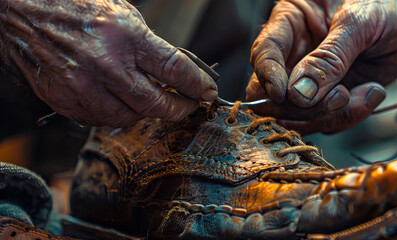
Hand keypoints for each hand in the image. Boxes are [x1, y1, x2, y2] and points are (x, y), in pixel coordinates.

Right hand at [1, 0, 217, 126]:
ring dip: (147, 113)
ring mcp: (82, 85)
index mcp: (125, 35)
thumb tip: (175, 73)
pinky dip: (117, 115)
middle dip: (179, 109)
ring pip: (129, 118)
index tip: (207, 93)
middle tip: (188, 106)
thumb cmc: (75, 5)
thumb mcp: (123, 13)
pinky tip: (121, 103)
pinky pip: (100, 120)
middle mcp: (105, 64)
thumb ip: (149, 45)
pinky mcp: (64, 99)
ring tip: (153, 102)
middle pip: (156, 103)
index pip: (174, 70)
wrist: (22, 9)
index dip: (197, 86)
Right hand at [248, 0, 396, 133]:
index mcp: (290, 24)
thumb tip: (299, 94)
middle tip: (340, 97)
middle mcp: (294, 57)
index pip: (264, 53)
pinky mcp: (329, 100)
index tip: (283, 93)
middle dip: (303, 107)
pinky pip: (327, 123)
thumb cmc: (383, 4)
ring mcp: (310, 83)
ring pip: (299, 117)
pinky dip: (350, 116)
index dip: (267, 75)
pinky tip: (371, 92)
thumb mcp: (358, 22)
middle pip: (273, 95)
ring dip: (332, 114)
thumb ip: (330, 57)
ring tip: (366, 93)